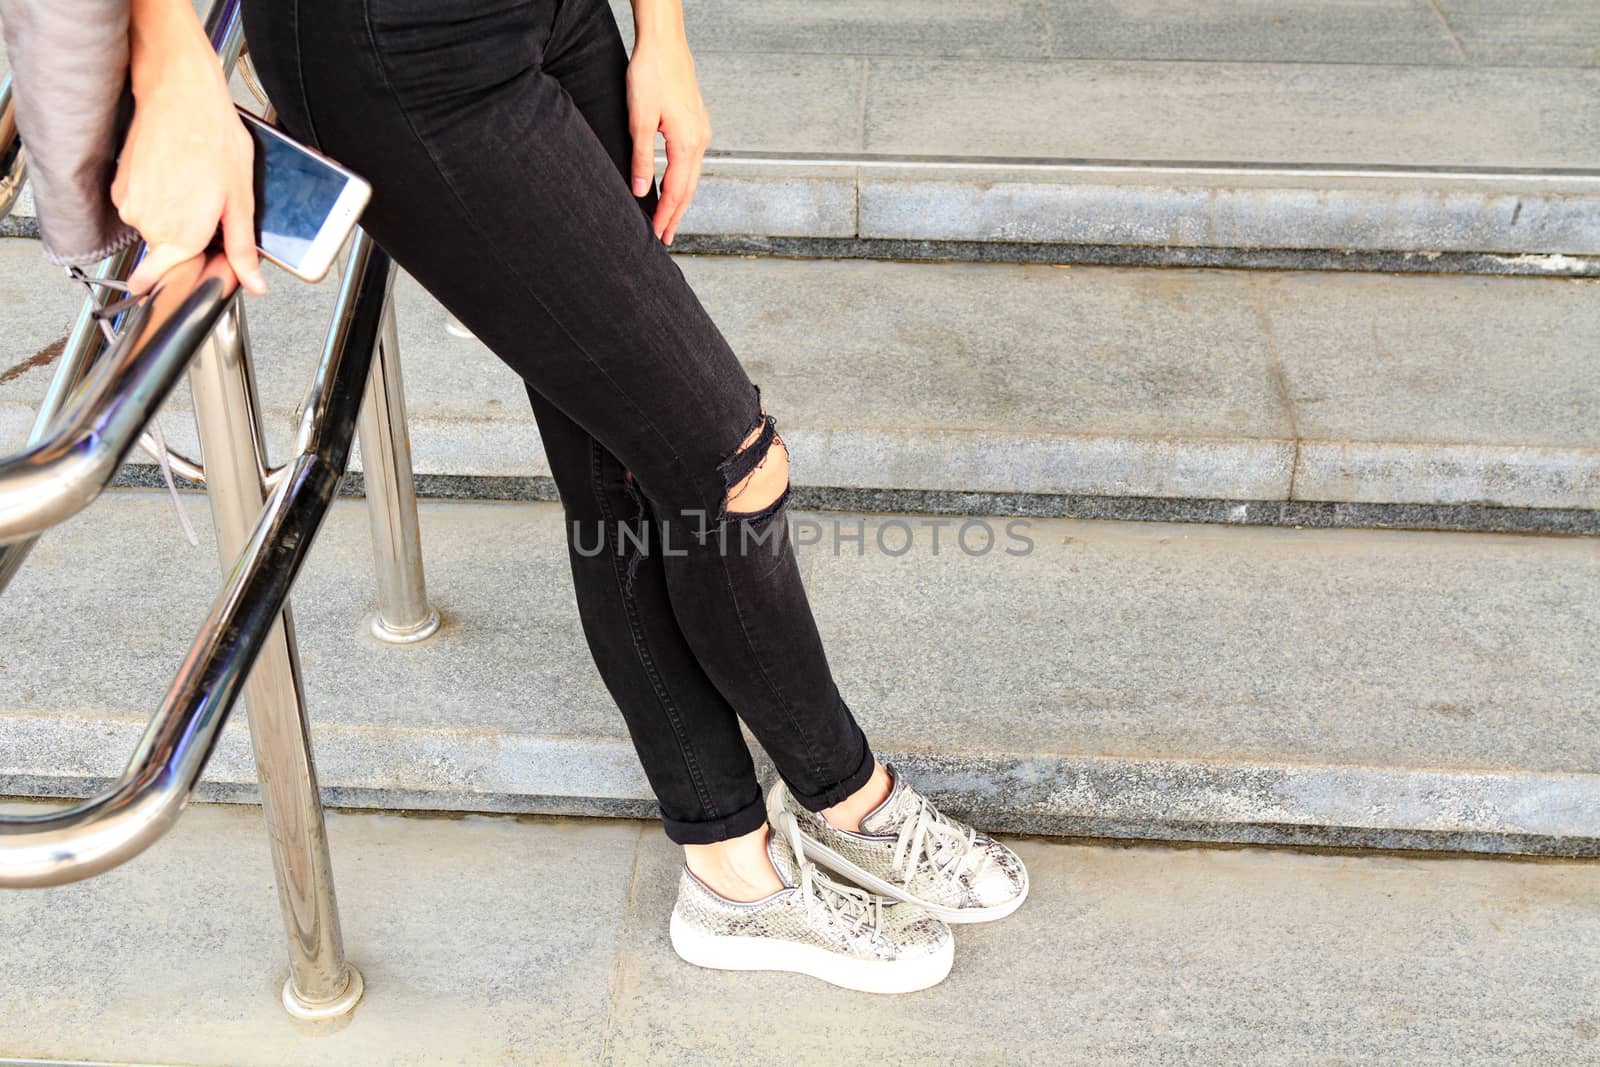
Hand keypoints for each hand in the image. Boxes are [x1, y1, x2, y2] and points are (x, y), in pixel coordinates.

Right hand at [114, 0, 264, 294]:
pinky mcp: (120, 187)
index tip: (192, 275)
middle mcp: (148, 225)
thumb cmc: (213, 140)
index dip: (188, 278)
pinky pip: (143, 207)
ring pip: (156, 228)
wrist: (179, 96)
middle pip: (169, 252)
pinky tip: (177, 176)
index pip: (168, 280)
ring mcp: (130, 205)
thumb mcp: (241, 200)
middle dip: (189, 240)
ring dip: (175, 216)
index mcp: (180, 236)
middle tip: (208, 209)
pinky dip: (159, 198)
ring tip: (194, 186)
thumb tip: (254, 284)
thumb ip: (242, 248)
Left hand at [626, 28, 710, 245]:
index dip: (666, 216)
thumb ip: (642, 159)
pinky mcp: (696, 121)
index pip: (677, 191)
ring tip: (669, 217)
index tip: (656, 235)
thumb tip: (641, 191)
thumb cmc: (651, 73)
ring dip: (680, 198)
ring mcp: (701, 130)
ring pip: (692, 175)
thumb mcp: (640, 120)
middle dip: (676, 215)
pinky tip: (674, 183)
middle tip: (665, 238)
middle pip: (689, 189)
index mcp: (687, 143)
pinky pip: (691, 160)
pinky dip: (683, 179)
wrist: (664, 41)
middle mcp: (700, 140)